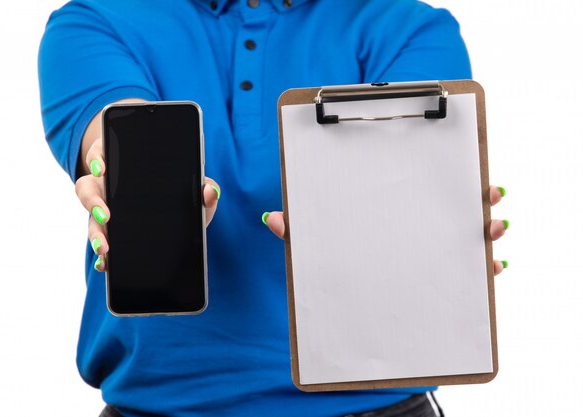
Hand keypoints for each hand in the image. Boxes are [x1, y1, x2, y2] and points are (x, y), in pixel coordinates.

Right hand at [74, 137, 219, 271]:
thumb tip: (210, 192)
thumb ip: (204, 188)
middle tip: (105, 214)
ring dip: (95, 234)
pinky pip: (100, 246)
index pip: (103, 155)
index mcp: (125, 168)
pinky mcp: (110, 237)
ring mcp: (105, 214)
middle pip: (87, 189)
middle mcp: (109, 189)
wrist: (178, 222)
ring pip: (90, 220)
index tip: (103, 168)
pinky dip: (101, 258)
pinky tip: (106, 265)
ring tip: (105, 248)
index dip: (98, 158)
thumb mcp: (194, 190)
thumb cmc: (181, 196)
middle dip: (93, 201)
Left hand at [262, 185, 508, 274]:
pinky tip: (493, 265)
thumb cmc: (336, 262)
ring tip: (492, 228)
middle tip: (488, 193)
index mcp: (395, 213)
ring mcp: (433, 258)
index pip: (425, 188)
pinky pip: (469, 278)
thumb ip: (299, 231)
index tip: (460, 165)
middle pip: (456, 209)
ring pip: (469, 240)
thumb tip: (270, 218)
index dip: (448, 176)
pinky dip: (486, 270)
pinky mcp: (440, 285)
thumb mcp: (318, 245)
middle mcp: (419, 231)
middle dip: (478, 199)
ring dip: (488, 231)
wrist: (347, 305)